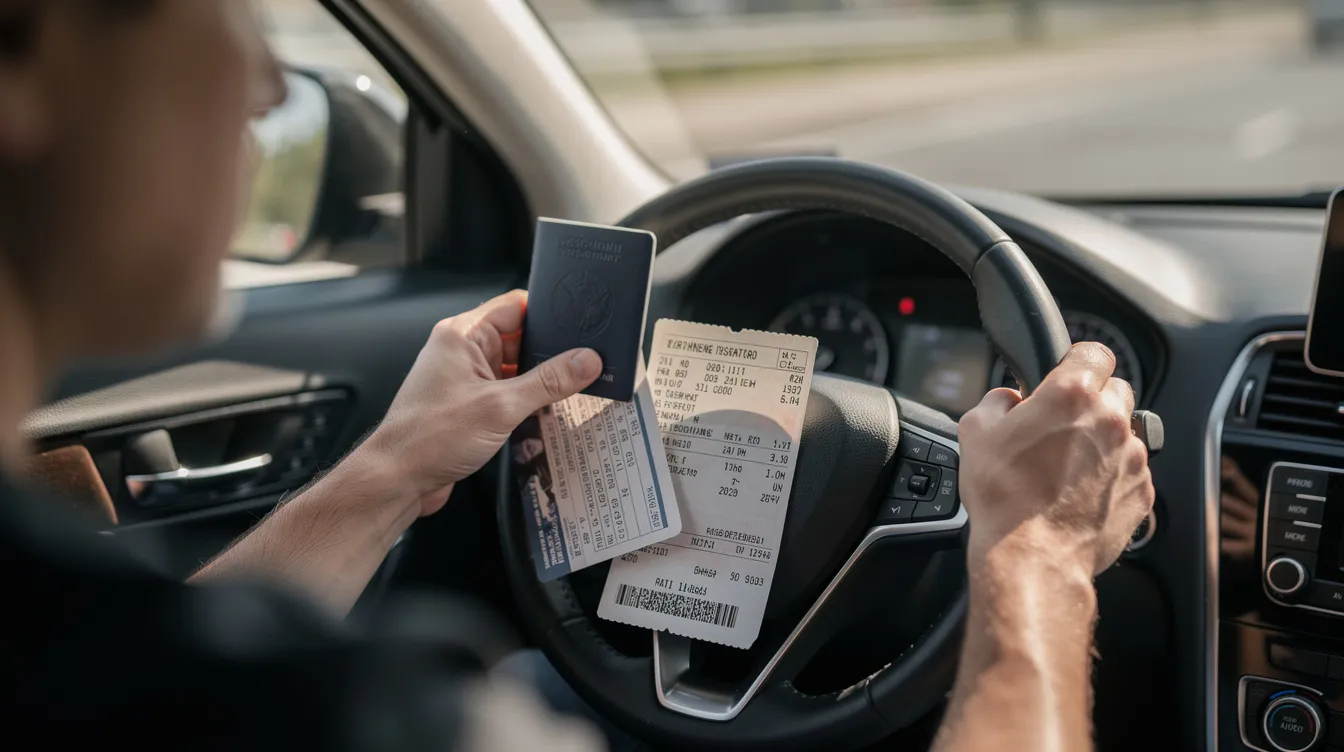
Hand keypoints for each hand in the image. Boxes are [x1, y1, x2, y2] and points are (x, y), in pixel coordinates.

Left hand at [361, 290, 601, 515]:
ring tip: (574, 389)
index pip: (516, 306)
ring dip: (540, 380)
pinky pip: (507, 392)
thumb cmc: (430, 438)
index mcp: (463, 335)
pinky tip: (548, 412)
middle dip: (551, 352)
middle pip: (520, 338)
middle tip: (587, 363)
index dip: (550, 312)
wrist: (397, 480)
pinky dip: (527, 400)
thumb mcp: (501, 406)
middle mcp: (462, 351)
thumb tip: (587, 360)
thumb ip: (548, 382)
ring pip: (516, 368)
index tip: (582, 325)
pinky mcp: (469, 405)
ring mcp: (465, 379)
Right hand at [958, 342, 1153, 578]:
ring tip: (1069, 468)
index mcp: (1071, 395)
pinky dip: (1112, 477)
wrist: (1032, 556)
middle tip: (1063, 424)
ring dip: (1103, 441)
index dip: (1078, 360)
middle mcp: (1110, 421)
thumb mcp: (975, 432)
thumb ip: (996, 401)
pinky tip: (1081, 493)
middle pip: (1116, 390)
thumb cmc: (1003, 497)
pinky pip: (1131, 471)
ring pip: (1126, 433)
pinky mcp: (1142, 491)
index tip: (1067, 374)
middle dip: (1093, 400)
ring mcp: (1132, 458)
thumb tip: (1009, 399)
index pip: (1094, 351)